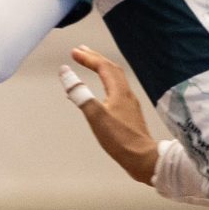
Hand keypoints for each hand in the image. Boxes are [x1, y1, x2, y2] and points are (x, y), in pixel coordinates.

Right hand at [62, 47, 158, 184]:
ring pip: (115, 79)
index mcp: (119, 91)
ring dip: (102, 69)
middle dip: (96, 58)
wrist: (143, 158)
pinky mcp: (129, 113)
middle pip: (112, 69)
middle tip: (81, 51)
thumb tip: (65, 72)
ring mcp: (129, 104)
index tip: (74, 52)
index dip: (88, 58)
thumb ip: (79, 93)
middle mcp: (126, 94)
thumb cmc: (119, 138)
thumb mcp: (95, 115)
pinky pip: (116, 90)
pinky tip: (100, 90)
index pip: (103, 67)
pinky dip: (105, 82)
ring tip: (90, 65)